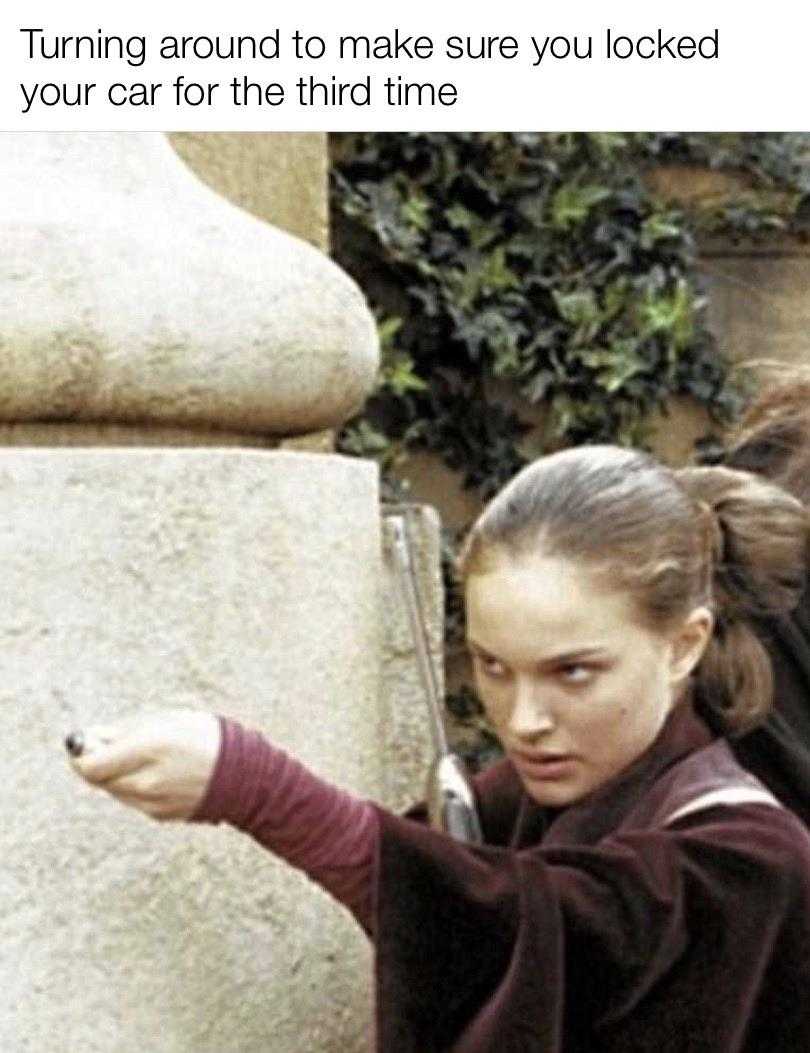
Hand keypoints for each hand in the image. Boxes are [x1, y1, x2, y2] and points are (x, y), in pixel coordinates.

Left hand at [68, 709, 220, 820]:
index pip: (91, 764)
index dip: (80, 755)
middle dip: (98, 763)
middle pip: (98, 779)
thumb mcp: (169, 720)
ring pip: (115, 790)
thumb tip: (92, 737)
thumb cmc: (207, 737)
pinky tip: (159, 773)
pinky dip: (136, 786)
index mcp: (149, 749)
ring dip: (117, 774)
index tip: (82, 744)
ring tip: (143, 758)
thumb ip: (125, 730)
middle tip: (108, 747)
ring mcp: (153, 802)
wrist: (245, 774)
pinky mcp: (160, 815)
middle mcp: (147, 780)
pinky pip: (134, 800)